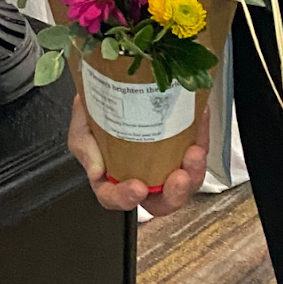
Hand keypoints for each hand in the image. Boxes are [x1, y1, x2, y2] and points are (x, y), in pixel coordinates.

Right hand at [68, 95, 208, 215]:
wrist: (112, 82)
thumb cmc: (95, 110)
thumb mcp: (82, 127)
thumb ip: (85, 147)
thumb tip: (97, 169)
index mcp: (113, 178)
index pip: (115, 198)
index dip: (125, 198)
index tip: (138, 187)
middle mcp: (142, 177)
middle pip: (161, 201)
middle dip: (175, 193)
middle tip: (179, 177)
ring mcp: (164, 163)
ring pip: (186, 181)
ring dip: (194, 170)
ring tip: (195, 151)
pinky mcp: (181, 145)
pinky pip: (196, 148)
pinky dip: (201, 136)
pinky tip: (199, 117)